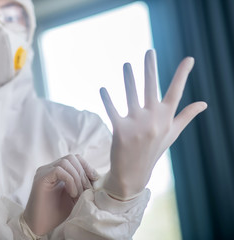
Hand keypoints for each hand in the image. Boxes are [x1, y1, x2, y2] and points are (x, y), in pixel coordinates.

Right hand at [23, 154, 97, 235]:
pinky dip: (69, 180)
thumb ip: (82, 185)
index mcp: (57, 170)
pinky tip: (72, 193)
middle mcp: (49, 168)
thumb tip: (97, 177)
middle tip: (87, 191)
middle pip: (71, 158)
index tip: (95, 179)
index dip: (86, 166)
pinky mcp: (41, 178)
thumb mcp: (75, 196)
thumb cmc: (57, 213)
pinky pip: (58, 170)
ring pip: (65, 162)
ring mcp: (44, 172)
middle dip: (83, 173)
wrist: (40, 226)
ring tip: (78, 194)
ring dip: (77, 178)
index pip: (74, 158)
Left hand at [100, 50, 206, 199]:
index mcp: (166, 118)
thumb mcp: (172, 134)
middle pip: (152, 87)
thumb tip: (204, 103)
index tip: (189, 59)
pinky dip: (107, 99)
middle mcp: (153, 119)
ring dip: (128, 78)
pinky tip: (103, 89)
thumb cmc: (153, 150)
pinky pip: (112, 110)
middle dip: (150, 68)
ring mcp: (137, 125)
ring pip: (131, 94)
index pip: (176, 92)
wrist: (133, 173)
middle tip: (149, 51)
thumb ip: (186, 116)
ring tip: (126, 65)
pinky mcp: (120, 130)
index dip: (182, 75)